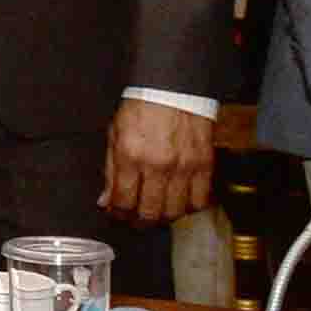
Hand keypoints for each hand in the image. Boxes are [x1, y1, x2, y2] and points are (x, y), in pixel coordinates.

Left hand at [99, 96, 216, 223]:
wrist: (173, 89)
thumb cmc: (142, 108)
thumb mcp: (115, 135)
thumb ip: (110, 171)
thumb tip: (106, 201)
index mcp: (130, 156)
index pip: (123, 201)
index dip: (118, 214)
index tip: (117, 213)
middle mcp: (157, 164)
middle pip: (149, 212)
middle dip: (138, 221)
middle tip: (135, 219)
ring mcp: (183, 167)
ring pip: (174, 212)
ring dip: (163, 217)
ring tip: (156, 211)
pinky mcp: (204, 165)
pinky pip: (199, 201)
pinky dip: (188, 207)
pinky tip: (180, 201)